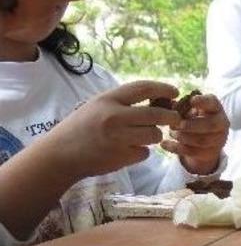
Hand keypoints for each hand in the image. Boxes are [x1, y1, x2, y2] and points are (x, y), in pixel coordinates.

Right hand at [43, 81, 181, 178]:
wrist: (60, 154)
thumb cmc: (81, 127)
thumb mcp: (97, 105)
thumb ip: (124, 102)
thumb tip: (159, 99)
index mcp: (108, 99)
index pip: (143, 88)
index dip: (163, 88)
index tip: (175, 92)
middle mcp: (114, 117)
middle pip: (157, 114)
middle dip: (171, 116)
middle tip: (175, 119)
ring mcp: (119, 138)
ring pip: (154, 134)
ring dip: (153, 135)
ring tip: (140, 136)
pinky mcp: (121, 157)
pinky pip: (145, 152)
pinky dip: (141, 152)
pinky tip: (126, 150)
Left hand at [162, 94, 228, 174]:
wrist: (205, 141)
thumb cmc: (195, 118)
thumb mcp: (191, 109)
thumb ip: (181, 106)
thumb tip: (169, 103)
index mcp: (216, 108)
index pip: (213, 103)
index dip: (203, 101)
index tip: (192, 100)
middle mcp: (221, 123)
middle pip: (210, 125)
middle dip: (191, 125)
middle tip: (176, 125)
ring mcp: (218, 140)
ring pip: (201, 140)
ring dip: (182, 136)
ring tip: (171, 132)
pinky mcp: (209, 153)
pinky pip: (192, 152)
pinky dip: (175, 148)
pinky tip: (163, 144)